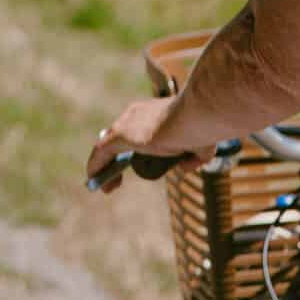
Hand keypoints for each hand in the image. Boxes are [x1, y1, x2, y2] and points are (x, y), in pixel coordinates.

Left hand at [83, 96, 215, 194]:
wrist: (197, 115)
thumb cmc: (202, 127)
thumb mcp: (203, 144)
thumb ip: (194, 156)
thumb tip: (182, 168)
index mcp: (153, 112)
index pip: (136, 128)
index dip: (134, 146)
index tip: (136, 161)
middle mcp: (135, 115)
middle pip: (118, 138)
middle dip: (117, 158)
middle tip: (119, 178)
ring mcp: (126, 124)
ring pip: (107, 147)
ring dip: (104, 167)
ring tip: (107, 187)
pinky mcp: (120, 135)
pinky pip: (100, 153)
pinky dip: (96, 168)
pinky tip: (97, 184)